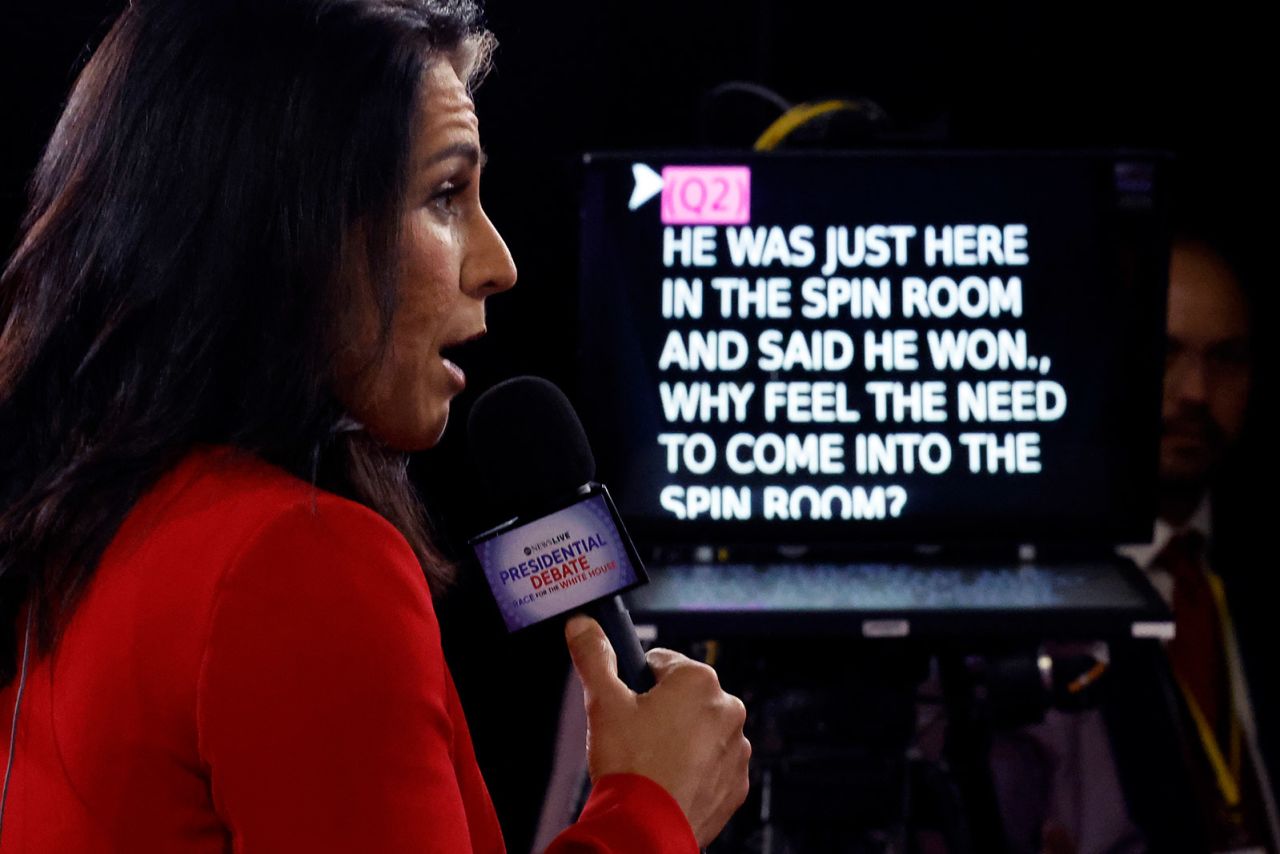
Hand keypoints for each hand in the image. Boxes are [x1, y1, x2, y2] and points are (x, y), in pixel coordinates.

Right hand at [565, 615, 750, 846]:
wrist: (646, 828)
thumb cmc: (628, 764)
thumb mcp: (603, 702)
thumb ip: (594, 656)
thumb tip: (582, 625)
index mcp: (698, 680)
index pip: (662, 663)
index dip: (638, 682)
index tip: (628, 705)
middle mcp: (727, 708)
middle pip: (684, 697)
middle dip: (662, 711)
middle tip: (635, 736)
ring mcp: (736, 748)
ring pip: (700, 731)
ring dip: (681, 740)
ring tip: (651, 763)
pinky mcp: (736, 782)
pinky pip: (713, 765)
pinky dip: (695, 770)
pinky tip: (669, 782)